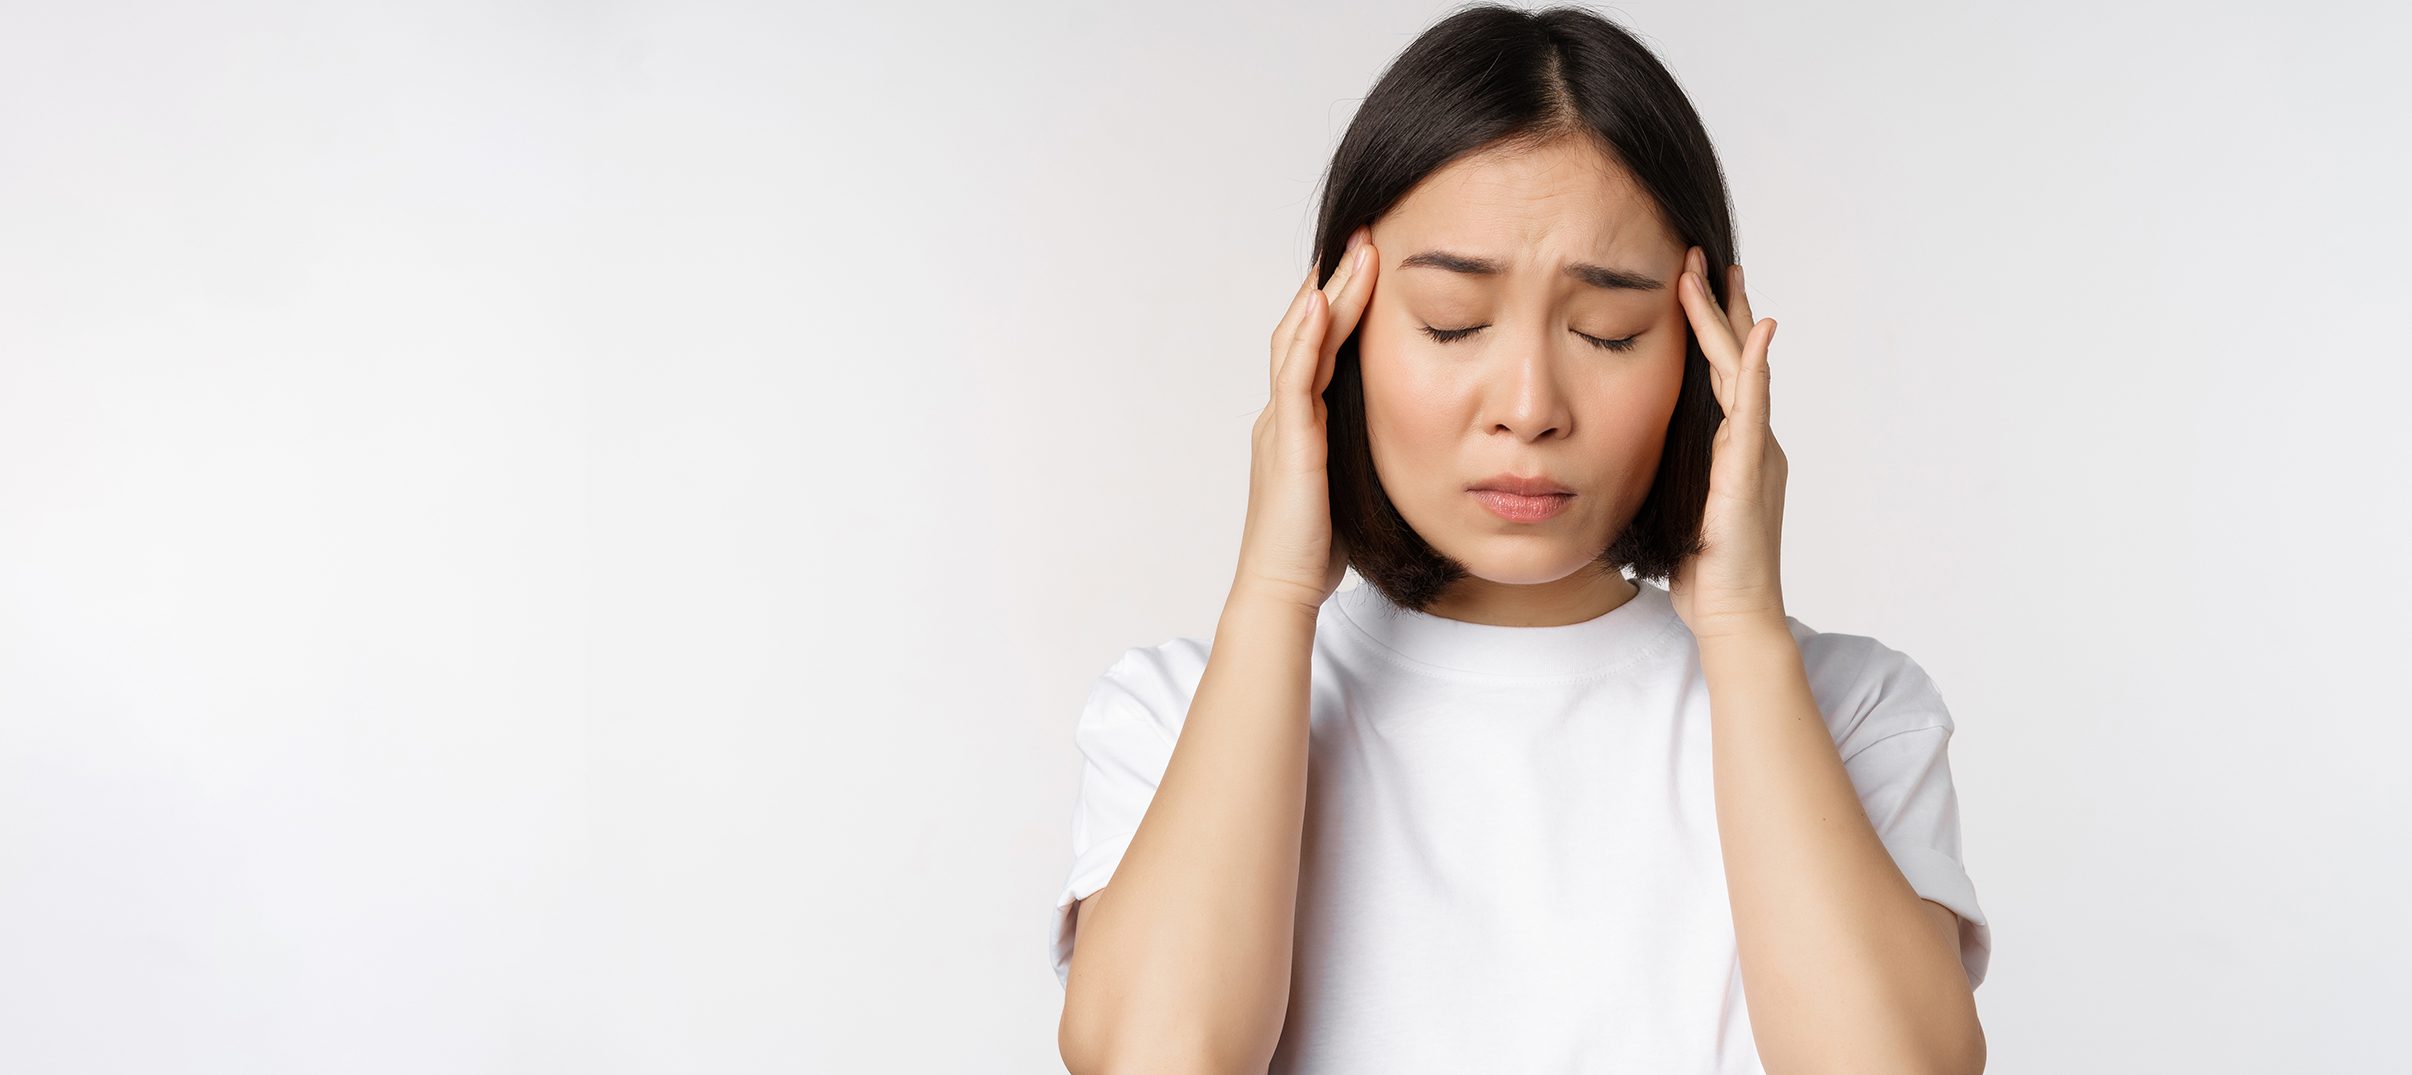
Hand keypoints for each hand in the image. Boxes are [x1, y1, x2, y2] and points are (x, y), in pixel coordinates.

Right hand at [1230, 226, 1378, 612]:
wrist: (1281, 591)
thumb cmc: (1314, 552)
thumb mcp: (1348, 487)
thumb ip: (1361, 454)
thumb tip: (1403, 440)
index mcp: (1297, 424)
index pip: (1318, 348)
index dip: (1342, 303)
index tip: (1369, 265)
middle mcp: (1282, 415)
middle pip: (1306, 329)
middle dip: (1337, 280)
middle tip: (1365, 235)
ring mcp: (1280, 425)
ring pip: (1300, 340)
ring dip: (1329, 292)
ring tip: (1356, 251)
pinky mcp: (1287, 443)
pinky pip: (1296, 377)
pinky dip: (1309, 336)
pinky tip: (1326, 302)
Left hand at [1666, 246, 1788, 640]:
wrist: (1732, 614)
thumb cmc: (1700, 572)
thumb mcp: (1670, 504)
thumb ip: (1662, 471)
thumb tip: (1622, 452)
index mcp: (1732, 448)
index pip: (1717, 374)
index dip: (1705, 329)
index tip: (1689, 285)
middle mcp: (1751, 440)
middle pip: (1733, 357)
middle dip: (1719, 306)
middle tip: (1703, 256)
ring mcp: (1756, 450)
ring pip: (1742, 368)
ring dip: (1727, 318)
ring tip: (1716, 272)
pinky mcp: (1752, 467)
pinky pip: (1756, 406)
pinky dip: (1757, 365)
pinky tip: (1760, 330)